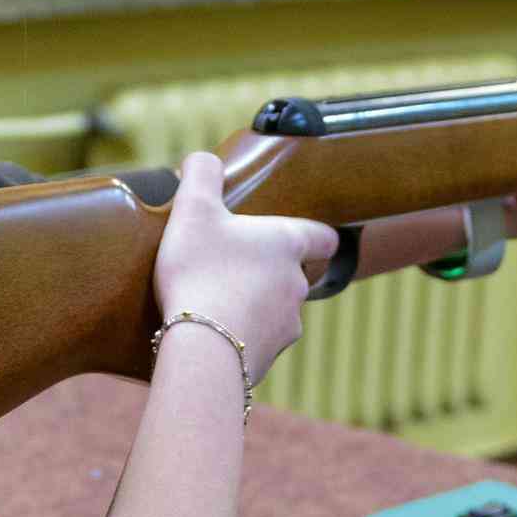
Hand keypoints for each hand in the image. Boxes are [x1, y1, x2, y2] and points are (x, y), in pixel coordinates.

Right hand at [153, 152, 338, 384]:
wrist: (202, 345)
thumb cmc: (201, 270)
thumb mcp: (193, 208)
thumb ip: (201, 174)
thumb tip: (202, 160)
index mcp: (288, 244)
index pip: (324, 237)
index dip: (313, 234)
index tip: (294, 235)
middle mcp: (298, 284)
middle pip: (295, 273)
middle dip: (269, 270)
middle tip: (232, 265)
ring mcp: (287, 324)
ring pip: (278, 309)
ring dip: (255, 304)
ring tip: (217, 301)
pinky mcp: (269, 356)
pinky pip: (259, 340)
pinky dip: (242, 335)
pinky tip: (212, 332)